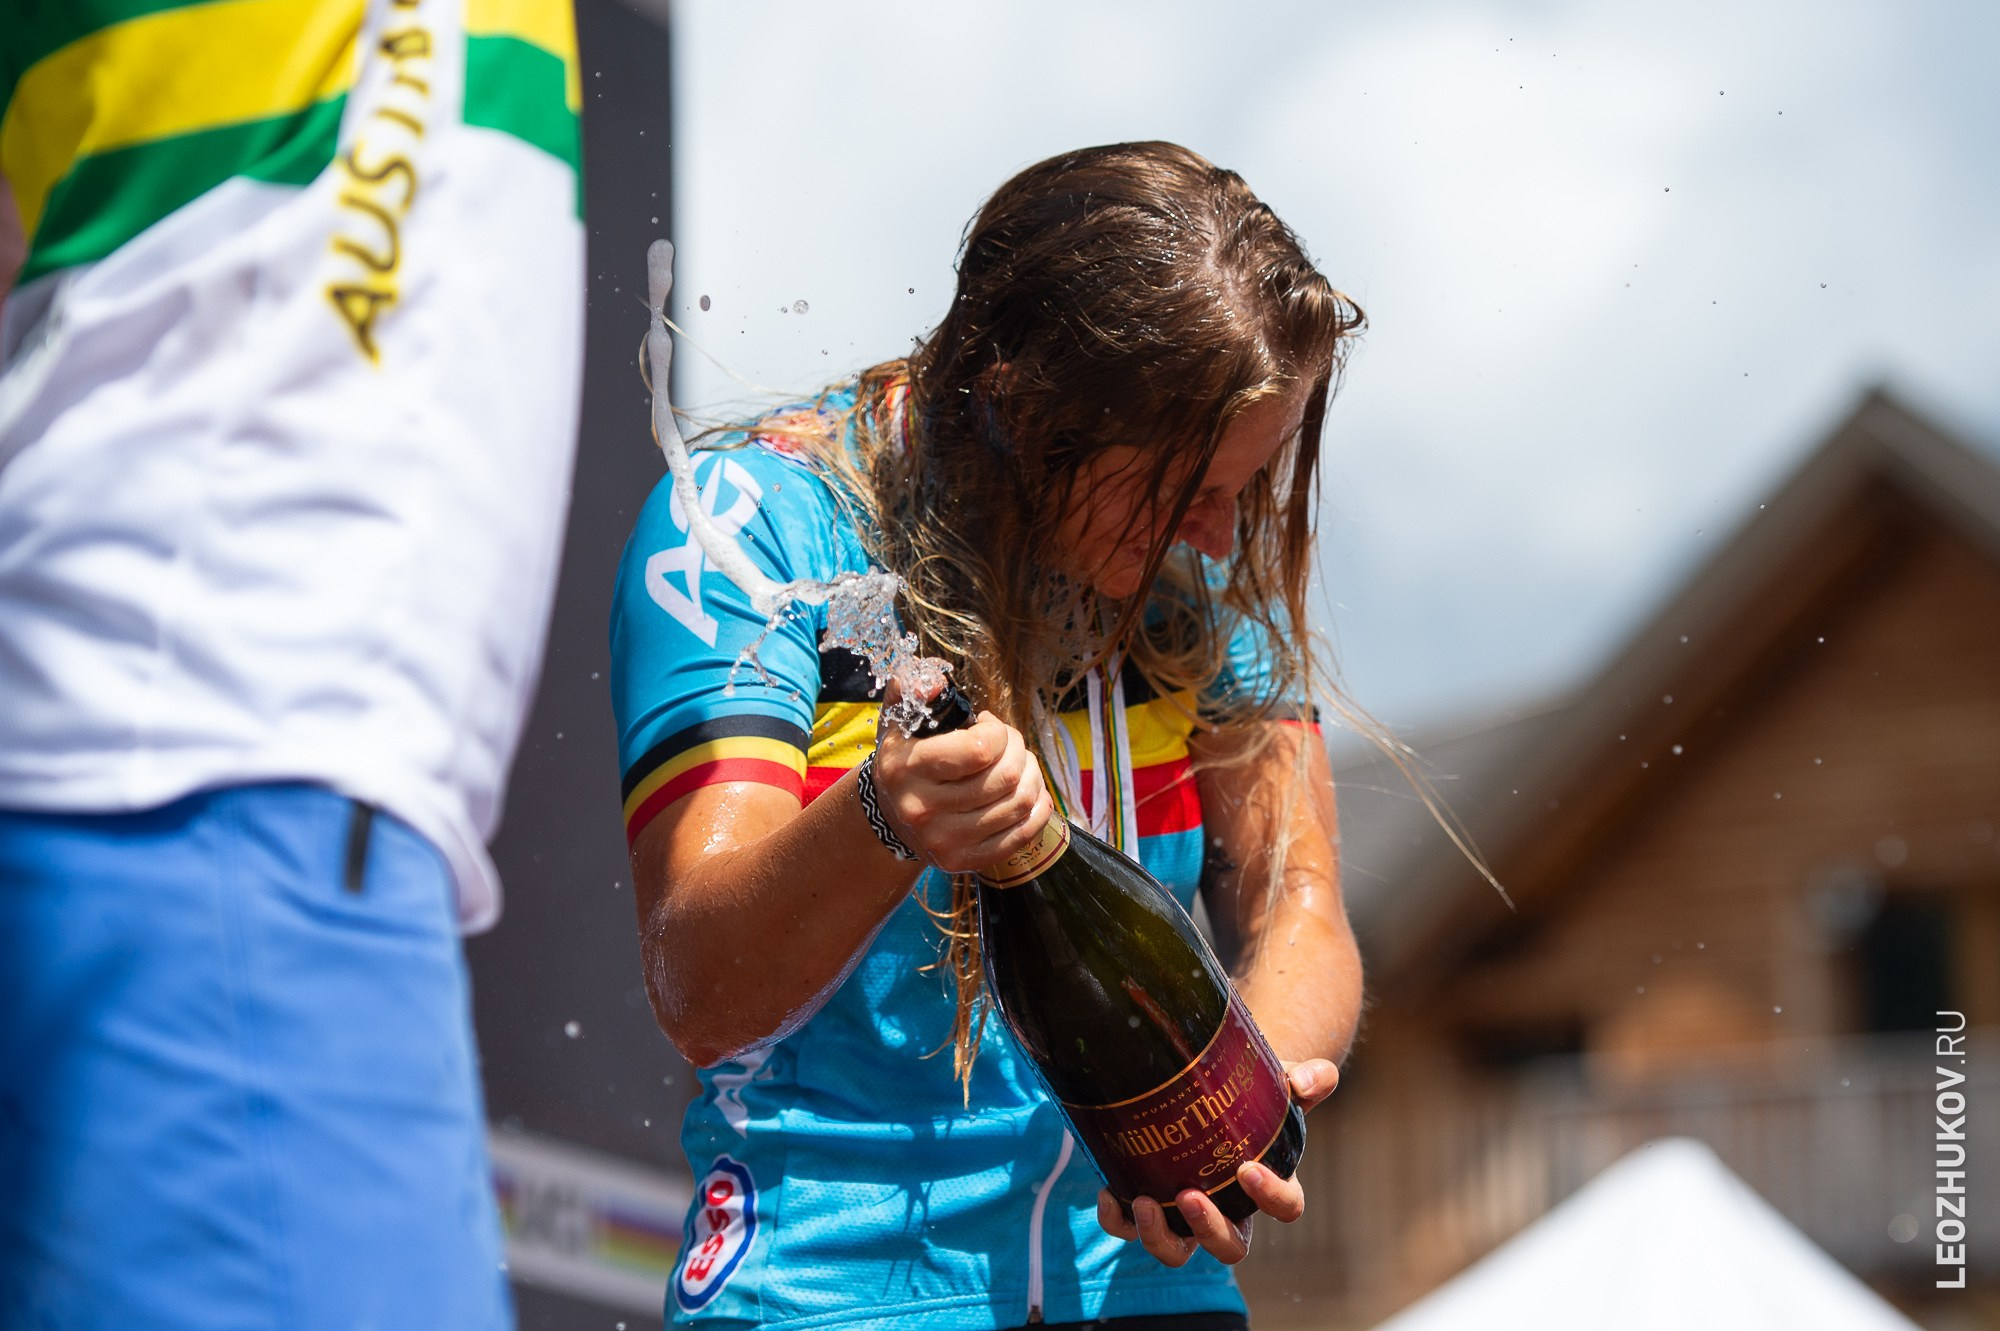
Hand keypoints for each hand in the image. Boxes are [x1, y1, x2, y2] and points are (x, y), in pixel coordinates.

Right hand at [871, 681, 1051, 872]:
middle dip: (1019, 750)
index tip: (989, 726)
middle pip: (1005, 777)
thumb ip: (912, 689)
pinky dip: (1038, 810)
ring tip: (1019, 765)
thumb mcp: (899, 720)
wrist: (889, 818)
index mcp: (905, 769)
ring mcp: (943, 842)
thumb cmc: (904, 760)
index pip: (979, 749)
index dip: (998, 731)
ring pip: (1018, 804)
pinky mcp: (962, 862)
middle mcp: (921, 810)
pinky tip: (1031, 793)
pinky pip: (1021, 835)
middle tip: (1010, 744)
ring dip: (1032, 776)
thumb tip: (935, 681)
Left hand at [1095, 1059, 1339, 1266]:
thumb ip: (1307, 1079)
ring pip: (1179, 1252)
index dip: (1271, 1197)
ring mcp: (1186, 1215)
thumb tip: (1307, 1080)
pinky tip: (1108, 1192)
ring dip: (1160, 1238)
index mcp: (1268, 1185)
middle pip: (1229, 1247)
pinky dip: (1118, 1220)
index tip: (1248, 1168)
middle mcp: (1229, 1210)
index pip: (1285, 1207)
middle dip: (1209, 1229)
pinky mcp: (1150, 1205)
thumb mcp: (1283, 1081)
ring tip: (1144, 1201)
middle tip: (1189, 1196)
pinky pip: (1129, 1228)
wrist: (1217, 1086)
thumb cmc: (1257, 1092)